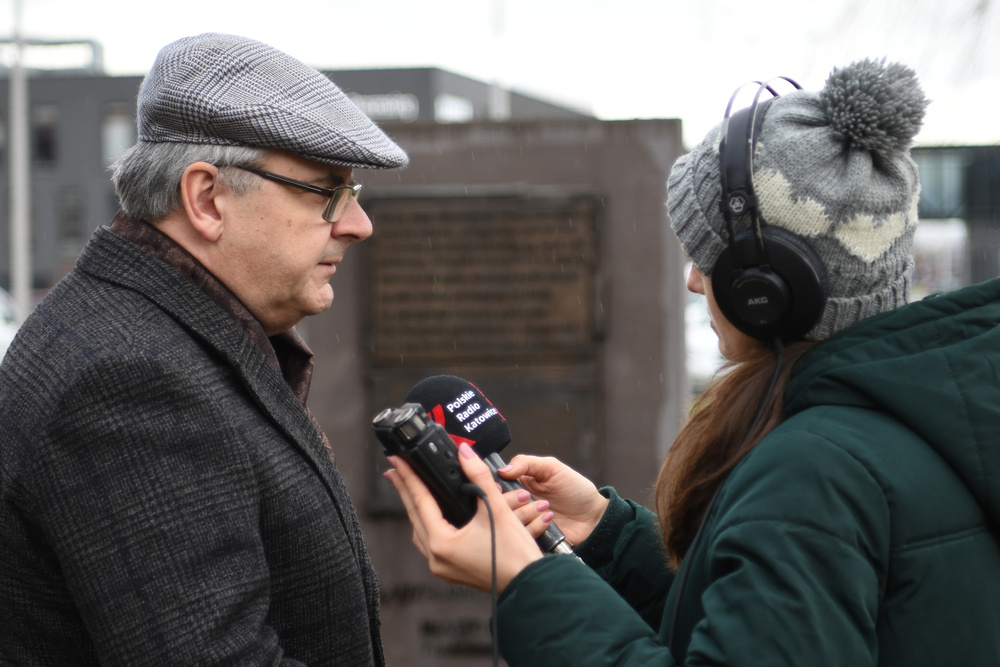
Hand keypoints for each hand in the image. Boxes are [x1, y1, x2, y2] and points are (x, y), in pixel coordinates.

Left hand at [383, 443, 543, 592]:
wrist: (530, 585)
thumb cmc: (516, 555)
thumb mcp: (497, 509)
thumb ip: (478, 476)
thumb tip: (464, 452)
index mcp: (442, 544)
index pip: (420, 502)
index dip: (408, 477)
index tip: (396, 461)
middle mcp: (437, 559)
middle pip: (415, 516)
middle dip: (406, 491)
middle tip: (395, 470)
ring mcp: (443, 567)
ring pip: (421, 532)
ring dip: (416, 509)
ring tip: (411, 490)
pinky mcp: (453, 571)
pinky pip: (432, 544)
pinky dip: (429, 525)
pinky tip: (431, 516)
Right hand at [496, 455, 608, 545]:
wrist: (593, 516)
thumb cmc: (575, 488)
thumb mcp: (552, 467)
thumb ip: (526, 463)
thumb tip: (502, 469)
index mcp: (517, 486)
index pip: (494, 487)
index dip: (495, 488)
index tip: (502, 487)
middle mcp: (517, 505)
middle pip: (497, 507)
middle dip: (513, 501)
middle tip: (529, 498)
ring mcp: (524, 523)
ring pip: (508, 523)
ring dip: (527, 514)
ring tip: (547, 508)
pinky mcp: (531, 539)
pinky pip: (522, 538)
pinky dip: (534, 528)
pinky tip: (550, 521)